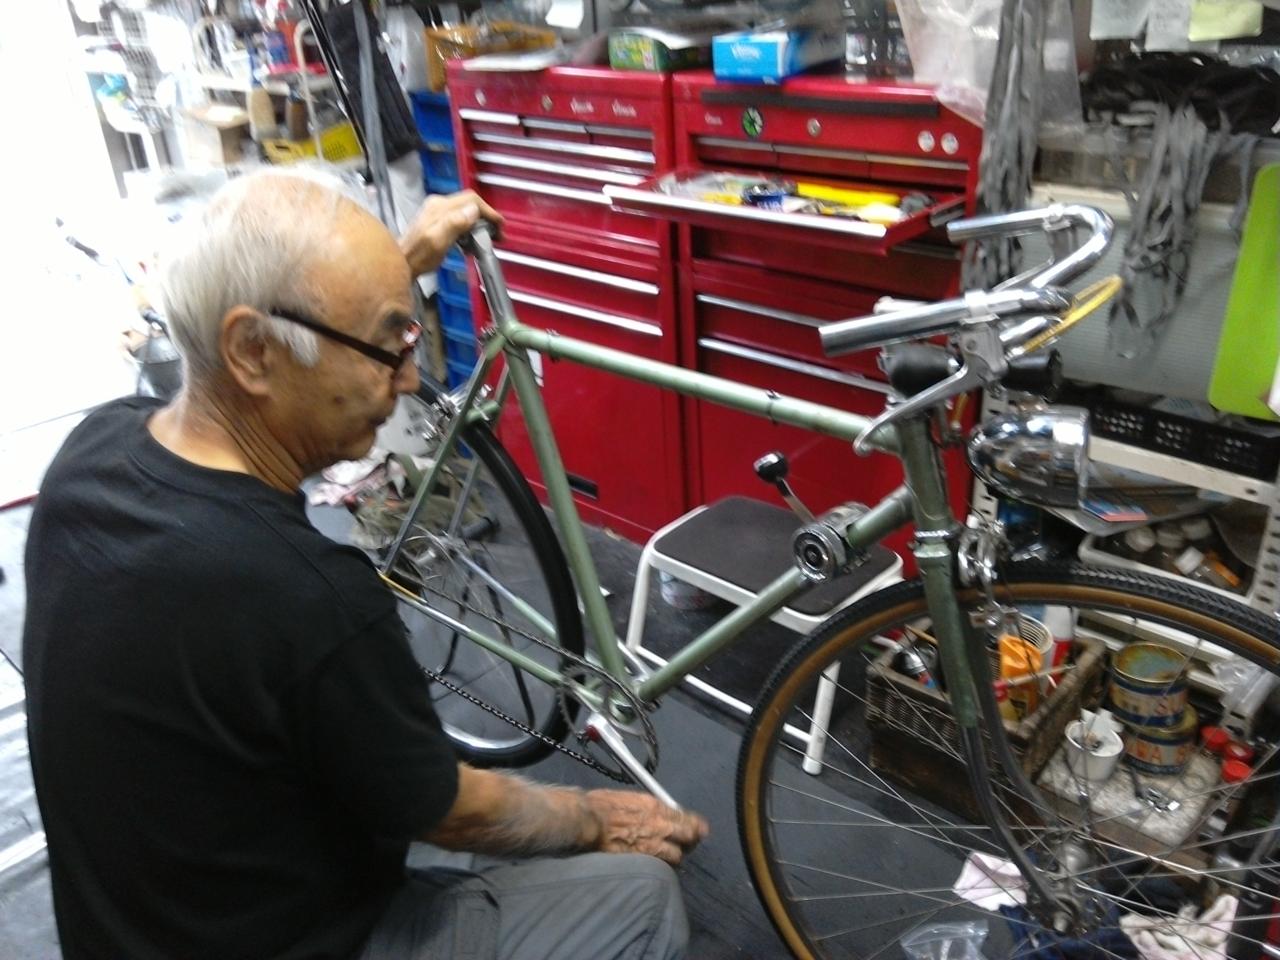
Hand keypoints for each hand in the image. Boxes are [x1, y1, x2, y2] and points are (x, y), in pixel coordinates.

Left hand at [399, 190, 502, 276]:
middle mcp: (439, 205)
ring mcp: (438, 212)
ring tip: (487, 239)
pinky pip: (460, 218)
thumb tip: (473, 211)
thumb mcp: (437, 241)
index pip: (471, 200)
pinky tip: (471, 241)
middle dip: (487, 217)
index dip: (489, 212)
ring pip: (466, 210)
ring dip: (480, 223)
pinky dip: (470, 227)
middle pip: (470, 203)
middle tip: (497, 234)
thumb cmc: (418, 257)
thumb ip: (454, 224)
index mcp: (440, 208)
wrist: (403, 264)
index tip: (499, 225)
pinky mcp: (438, 221)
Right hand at [583, 790, 708, 865]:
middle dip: (691, 841)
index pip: (685, 818)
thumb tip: (654, 812)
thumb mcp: (628, 798)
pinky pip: (661, 868)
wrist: (586, 820)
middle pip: (689, 836)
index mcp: (655, 806)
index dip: (694, 825)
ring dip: (676, 857)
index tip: (699, 829)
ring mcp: (653, 845)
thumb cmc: (600, 805)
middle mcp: (660, 825)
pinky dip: (663, 869)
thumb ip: (645, 807)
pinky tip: (659, 869)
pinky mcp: (644, 861)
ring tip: (671, 860)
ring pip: (677, 856)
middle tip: (689, 845)